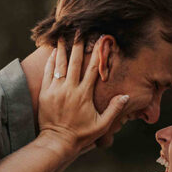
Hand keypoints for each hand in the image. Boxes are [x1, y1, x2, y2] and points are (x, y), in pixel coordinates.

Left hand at [38, 39, 129, 156]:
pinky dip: (50, 62)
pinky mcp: (45, 93)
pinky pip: (48, 73)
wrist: (56, 143)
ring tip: (62, 35)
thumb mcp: (101, 125)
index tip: (101, 39)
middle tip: (79, 29)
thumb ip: (114, 110)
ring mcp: (56, 90)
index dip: (98, 52)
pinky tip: (52, 53)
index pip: (93, 68)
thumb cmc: (81, 135)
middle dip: (78, 44)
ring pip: (59, 64)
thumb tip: (125, 96)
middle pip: (75, 61)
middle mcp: (70, 89)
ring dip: (61, 49)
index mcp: (84, 94)